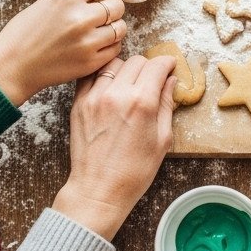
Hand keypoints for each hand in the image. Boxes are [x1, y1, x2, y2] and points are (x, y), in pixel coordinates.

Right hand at [0, 0, 129, 106]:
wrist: (13, 66)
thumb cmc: (24, 33)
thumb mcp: (47, 2)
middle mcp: (80, 18)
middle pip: (117, 6)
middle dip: (112, 7)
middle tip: (103, 12)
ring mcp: (87, 42)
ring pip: (120, 28)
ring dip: (113, 27)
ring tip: (99, 30)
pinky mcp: (90, 62)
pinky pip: (115, 48)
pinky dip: (110, 45)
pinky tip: (96, 45)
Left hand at [52, 54, 175, 238]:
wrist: (98, 190)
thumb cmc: (134, 172)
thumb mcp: (162, 140)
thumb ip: (167, 105)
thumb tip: (170, 82)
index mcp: (142, 103)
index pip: (156, 65)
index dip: (167, 63)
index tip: (169, 67)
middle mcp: (117, 94)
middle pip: (136, 61)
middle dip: (148, 66)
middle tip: (152, 79)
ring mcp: (94, 97)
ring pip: (112, 64)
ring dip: (125, 68)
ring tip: (130, 82)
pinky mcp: (79, 104)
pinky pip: (91, 76)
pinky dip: (102, 75)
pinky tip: (110, 87)